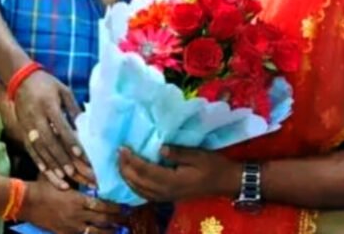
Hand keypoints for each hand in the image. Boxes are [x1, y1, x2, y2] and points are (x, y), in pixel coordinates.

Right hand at [14, 70, 95, 188]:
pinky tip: (46, 172)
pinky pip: (30, 149)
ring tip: (62, 177)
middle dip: (61, 158)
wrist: (21, 79)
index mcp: (48, 104)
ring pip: (39, 148)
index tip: (81, 155)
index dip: (70, 141)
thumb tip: (84, 126)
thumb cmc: (46, 84)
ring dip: (51, 164)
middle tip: (73, 172)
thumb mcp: (63, 90)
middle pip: (49, 141)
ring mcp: (27, 125)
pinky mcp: (22, 130)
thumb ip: (73, 108)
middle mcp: (36, 116)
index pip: (60, 126)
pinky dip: (38, 161)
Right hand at [19, 179, 124, 233]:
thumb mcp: (60, 177)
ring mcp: (71, 226)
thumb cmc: (41, 186)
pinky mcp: (64, 233)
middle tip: (127, 219)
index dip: (115, 207)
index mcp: (77, 200)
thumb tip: (90, 172)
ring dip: (109, 232)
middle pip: (103, 220)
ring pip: (95, 232)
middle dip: (117, 220)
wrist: (25, 201)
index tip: (125, 207)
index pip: (102, 205)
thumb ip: (75, 176)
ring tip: (118, 231)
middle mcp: (77, 215)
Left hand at [118, 146, 241, 202]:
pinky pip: (145, 194)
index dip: (131, 160)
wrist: (226, 182)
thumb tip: (159, 148)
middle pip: (138, 182)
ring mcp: (166, 196)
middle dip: (124, 168)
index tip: (122, 148)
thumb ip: (178, 152)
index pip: (145, 171)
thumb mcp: (198, 155)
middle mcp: (166, 192)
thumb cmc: (214, 166)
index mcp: (172, 181)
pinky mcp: (168, 196)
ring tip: (120, 163)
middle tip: (117, 153)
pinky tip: (131, 177)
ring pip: (139, 190)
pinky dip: (135, 186)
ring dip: (127, 177)